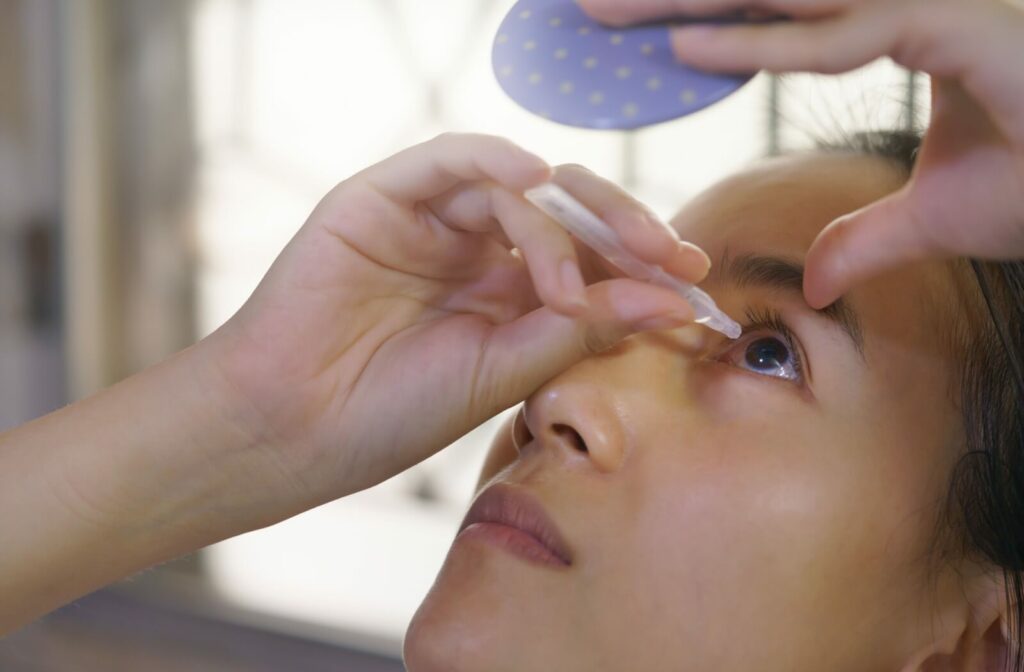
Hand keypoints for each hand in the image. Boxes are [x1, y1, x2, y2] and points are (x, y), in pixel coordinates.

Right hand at [202, 133, 707, 518]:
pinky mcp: (384, 196)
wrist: (291, 427)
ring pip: (519, 188)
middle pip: (568, 212)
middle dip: (624, 229)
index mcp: (506, 296)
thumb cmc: (390, 413)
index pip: (589, 260)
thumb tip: (665, 301)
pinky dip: (495, 160)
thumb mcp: (502, 373)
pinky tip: (535, 181)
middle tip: (670, 257)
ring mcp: (432, 221)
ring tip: (566, 290)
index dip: (641, 266)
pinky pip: (451, 158)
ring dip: (557, 230)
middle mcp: (477, 251)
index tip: (694, 287)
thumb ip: (577, 330)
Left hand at [578, 0, 1023, 307]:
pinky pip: (848, 32)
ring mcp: (939, 1)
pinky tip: (688, 47)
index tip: (630, 33)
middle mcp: (913, 0)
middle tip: (588, 8)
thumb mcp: (942, 218)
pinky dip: (770, 42)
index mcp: (905, 25)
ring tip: (604, 13)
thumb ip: (871, 240)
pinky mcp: (965, 25)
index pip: (782, 13)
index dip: (704, 17)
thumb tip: (818, 282)